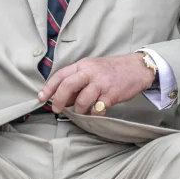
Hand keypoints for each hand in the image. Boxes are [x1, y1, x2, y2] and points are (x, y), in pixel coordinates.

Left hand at [38, 52, 156, 114]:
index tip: (41, 98)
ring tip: (81, 111)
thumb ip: (78, 82)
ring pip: (81, 100)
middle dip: (58, 100)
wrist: (137, 68)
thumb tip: (63, 98)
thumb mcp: (93, 70)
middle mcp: (91, 72)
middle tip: (57, 109)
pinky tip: (96, 112)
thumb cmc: (113, 70)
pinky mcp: (112, 94)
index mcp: (84, 65)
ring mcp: (102, 83)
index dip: (49, 87)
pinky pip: (97, 108)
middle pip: (67, 85)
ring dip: (78, 109)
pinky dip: (94, 114)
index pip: (61, 75)